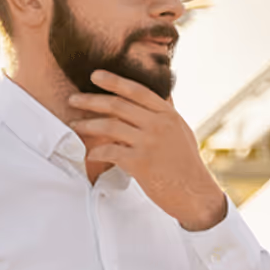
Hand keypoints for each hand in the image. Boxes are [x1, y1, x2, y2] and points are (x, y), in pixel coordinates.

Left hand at [69, 70, 226, 229]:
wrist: (196, 194)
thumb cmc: (186, 165)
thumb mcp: (181, 132)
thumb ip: (165, 115)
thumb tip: (155, 97)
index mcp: (168, 115)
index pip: (137, 90)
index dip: (114, 81)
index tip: (95, 75)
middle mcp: (158, 125)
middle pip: (117, 105)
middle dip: (90, 100)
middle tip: (73, 99)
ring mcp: (149, 143)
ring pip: (109, 126)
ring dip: (88, 125)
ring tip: (75, 125)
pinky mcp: (140, 163)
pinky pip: (109, 152)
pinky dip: (96, 152)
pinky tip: (90, 154)